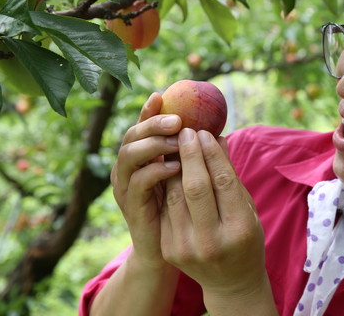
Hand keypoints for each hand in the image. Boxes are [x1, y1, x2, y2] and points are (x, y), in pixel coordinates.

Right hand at [111, 92, 181, 268]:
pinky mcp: (131, 205)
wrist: (170, 249)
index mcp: (142, 156)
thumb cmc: (183, 208)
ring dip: (154, 144)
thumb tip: (217, 131)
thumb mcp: (188, 176)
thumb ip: (193, 155)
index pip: (142, 126)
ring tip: (178, 140)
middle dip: (153, 123)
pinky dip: (156, 170)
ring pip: (129, 155)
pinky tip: (176, 167)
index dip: (148, 110)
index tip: (162, 95)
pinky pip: (137, 182)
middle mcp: (129, 168)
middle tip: (177, 119)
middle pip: (132, 135)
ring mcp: (126, 186)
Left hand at [160, 129, 267, 296]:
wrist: (230, 282)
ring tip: (175, 144)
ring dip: (173, 165)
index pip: (224, 182)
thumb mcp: (247, 209)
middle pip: (196, 186)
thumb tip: (217, 138)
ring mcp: (187, 247)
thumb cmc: (245, 238)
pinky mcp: (169, 249)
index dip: (212, 154)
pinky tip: (169, 167)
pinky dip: (167, 183)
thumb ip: (232, 177)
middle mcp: (212, 240)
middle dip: (189, 154)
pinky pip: (166, 207)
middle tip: (186, 131)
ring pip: (175, 194)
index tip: (204, 132)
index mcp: (239, 229)